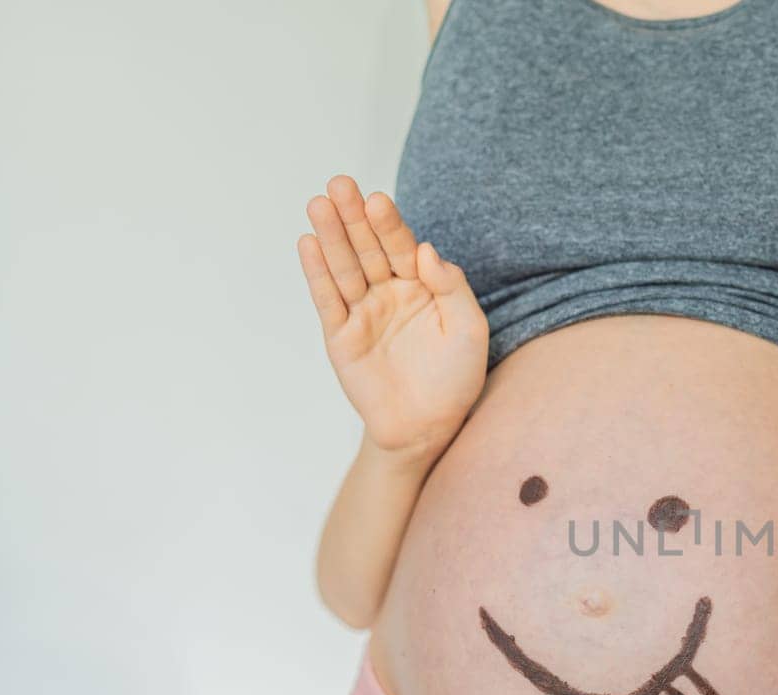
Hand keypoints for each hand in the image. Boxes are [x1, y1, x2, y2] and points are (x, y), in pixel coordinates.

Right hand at [297, 175, 487, 458]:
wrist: (428, 427)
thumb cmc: (455, 379)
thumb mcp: (468, 331)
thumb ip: (452, 289)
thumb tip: (426, 250)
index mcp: (422, 287)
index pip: (402, 247)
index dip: (389, 224)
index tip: (378, 200)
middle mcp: (390, 293)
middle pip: (368, 249)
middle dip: (354, 218)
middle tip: (340, 184)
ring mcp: (363, 313)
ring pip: (344, 268)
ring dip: (331, 237)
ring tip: (318, 204)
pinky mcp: (341, 336)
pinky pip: (328, 300)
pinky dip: (318, 273)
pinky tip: (308, 244)